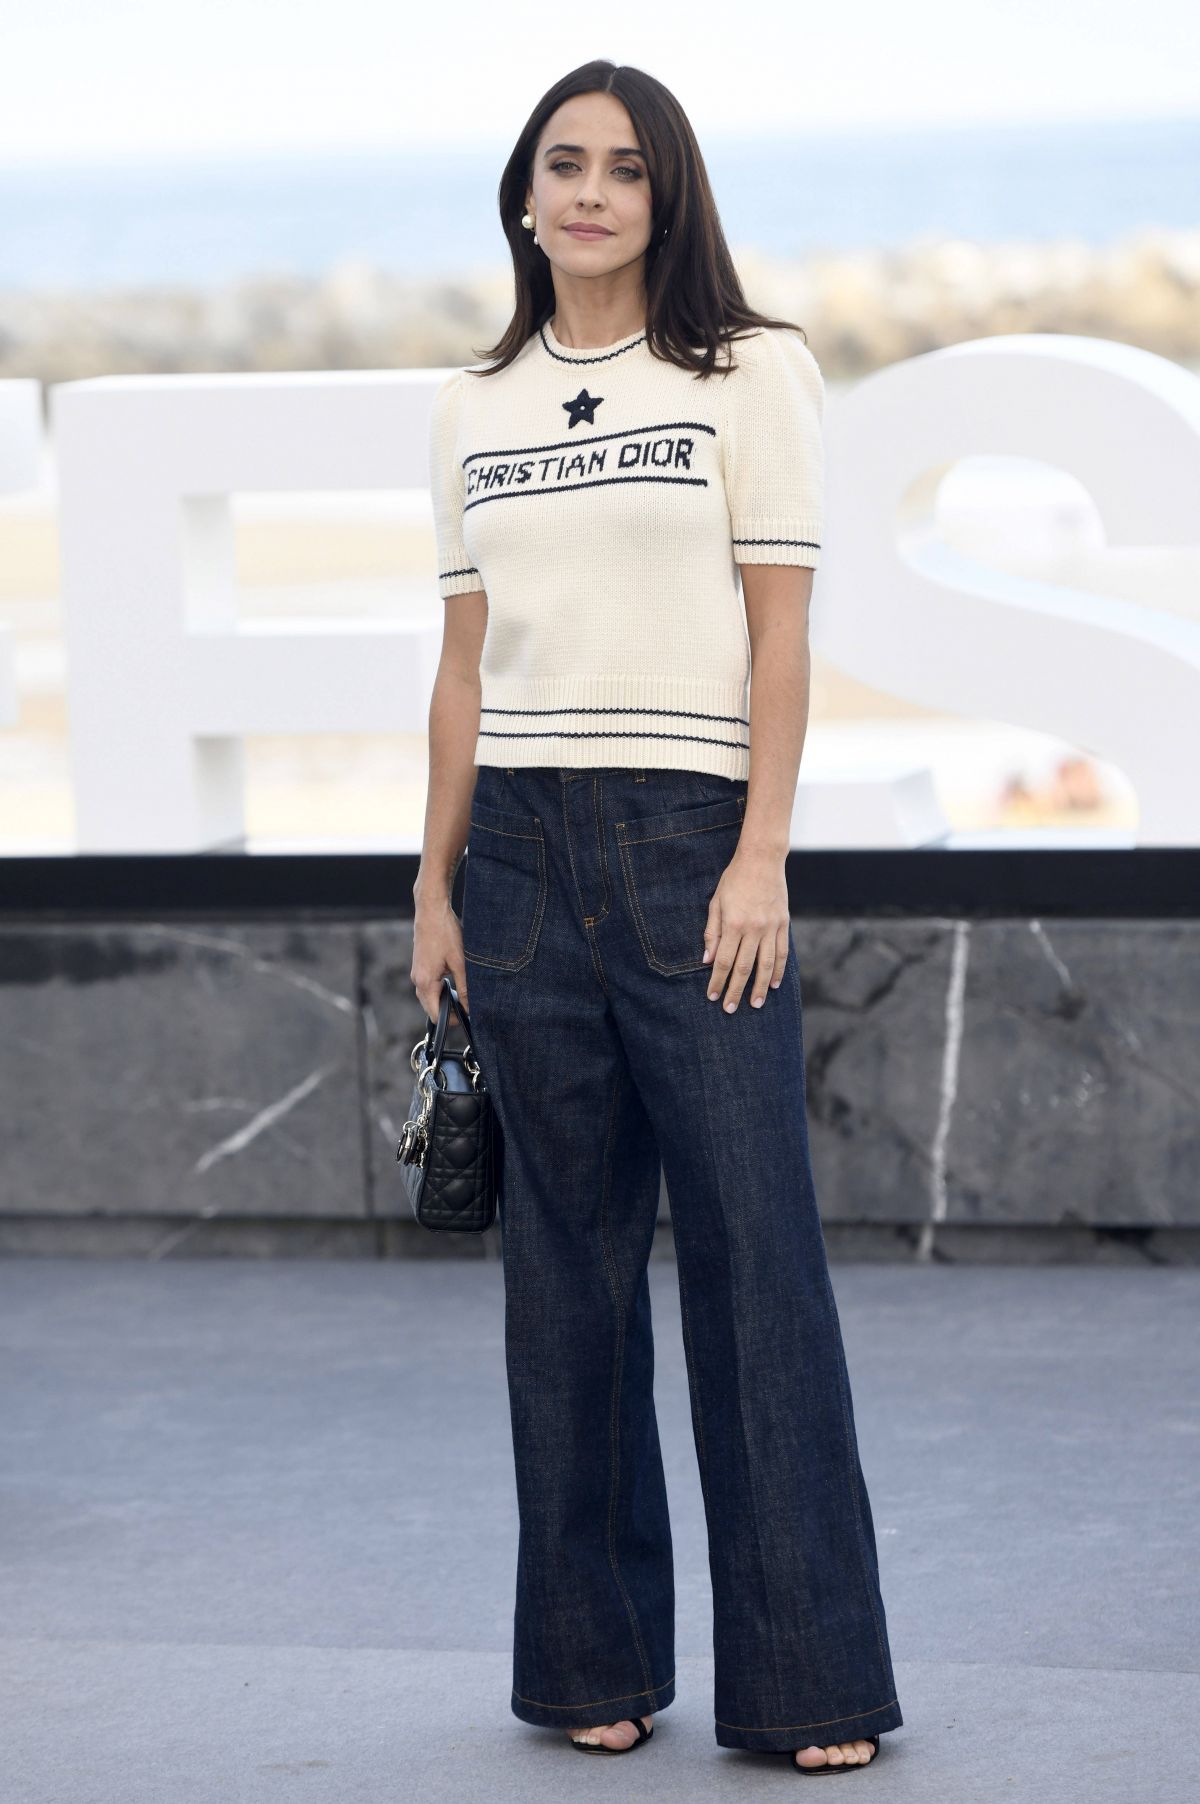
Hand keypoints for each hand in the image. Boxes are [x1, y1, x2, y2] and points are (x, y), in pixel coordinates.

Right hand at [411, 895, 469, 1020]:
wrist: (431, 910)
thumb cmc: (445, 932)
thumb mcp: (460, 962)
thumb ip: (465, 988)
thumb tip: (470, 1007)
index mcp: (425, 981)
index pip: (434, 1015)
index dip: (450, 1020)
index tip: (466, 1015)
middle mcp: (417, 980)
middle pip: (430, 1007)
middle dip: (448, 1010)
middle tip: (467, 1004)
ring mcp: (416, 973)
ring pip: (430, 996)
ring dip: (444, 998)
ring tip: (462, 991)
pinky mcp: (420, 966)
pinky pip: (428, 985)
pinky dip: (440, 988)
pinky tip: (454, 979)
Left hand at [701, 845, 789, 1011]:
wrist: (762, 860)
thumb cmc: (734, 880)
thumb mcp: (716, 903)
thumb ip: (712, 933)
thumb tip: (707, 960)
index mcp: (733, 924)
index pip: (723, 961)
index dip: (717, 981)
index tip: (713, 996)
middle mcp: (753, 928)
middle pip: (744, 968)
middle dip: (736, 991)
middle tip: (730, 1009)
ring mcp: (771, 927)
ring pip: (766, 965)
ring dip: (761, 987)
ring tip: (756, 1004)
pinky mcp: (783, 924)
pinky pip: (782, 952)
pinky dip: (779, 970)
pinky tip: (775, 984)